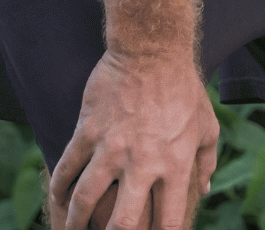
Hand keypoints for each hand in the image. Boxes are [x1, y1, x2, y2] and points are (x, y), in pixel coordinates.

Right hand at [48, 49, 219, 229]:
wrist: (152, 51)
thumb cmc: (185, 89)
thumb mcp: (207, 126)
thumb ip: (207, 161)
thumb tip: (206, 188)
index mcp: (175, 165)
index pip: (169, 221)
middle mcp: (142, 162)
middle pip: (124, 222)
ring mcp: (112, 147)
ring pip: (85, 199)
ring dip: (75, 222)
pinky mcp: (89, 130)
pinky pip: (67, 166)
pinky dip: (59, 187)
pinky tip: (57, 198)